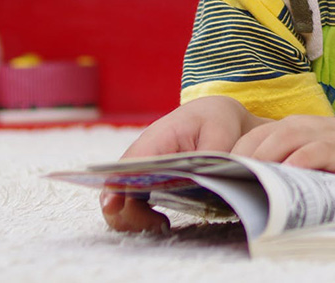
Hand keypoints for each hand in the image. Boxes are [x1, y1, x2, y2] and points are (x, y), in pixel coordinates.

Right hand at [101, 95, 265, 232]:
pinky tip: (161, 220)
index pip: (128, 164)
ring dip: (133, 216)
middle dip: (128, 212)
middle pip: (117, 187)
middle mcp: (142, 153)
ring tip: (162, 224)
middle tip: (160, 223)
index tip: (115, 207)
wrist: (213, 112)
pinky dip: (139, 214)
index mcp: (157, 138)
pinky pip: (132, 199)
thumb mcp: (219, 134)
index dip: (116, 186)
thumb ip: (209, 159)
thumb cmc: (213, 120)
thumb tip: (203, 183)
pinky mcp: (147, 178)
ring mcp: (141, 166)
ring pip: (121, 197)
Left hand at [230, 114, 334, 185]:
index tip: (216, 185)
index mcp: (291, 128)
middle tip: (224, 191)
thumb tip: (255, 192)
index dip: (230, 161)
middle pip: (258, 140)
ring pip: (281, 140)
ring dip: (261, 161)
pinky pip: (314, 152)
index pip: (249, 140)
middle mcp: (302, 127)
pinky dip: (298, 163)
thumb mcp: (316, 156)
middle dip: (238, 164)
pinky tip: (287, 179)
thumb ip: (290, 166)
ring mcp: (321, 135)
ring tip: (246, 185)